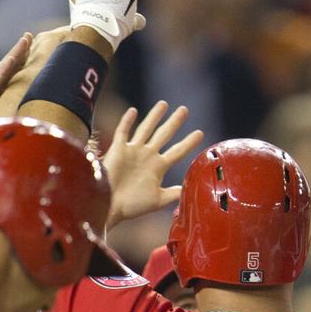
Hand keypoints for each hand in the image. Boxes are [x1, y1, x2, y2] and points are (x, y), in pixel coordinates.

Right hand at [103, 102, 203, 228]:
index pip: (177, 151)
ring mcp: (133, 151)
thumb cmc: (132, 206)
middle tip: (185, 109)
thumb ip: (173, 194)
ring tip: (164, 104)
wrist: (110, 207)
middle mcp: (147, 156)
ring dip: (154, 116)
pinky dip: (127, 121)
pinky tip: (133, 111)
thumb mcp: (157, 200)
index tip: (200, 133)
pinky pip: (123, 132)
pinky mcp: (118, 150)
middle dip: (174, 122)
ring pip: (145, 129)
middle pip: (163, 135)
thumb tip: (191, 189)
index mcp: (157, 168)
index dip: (188, 143)